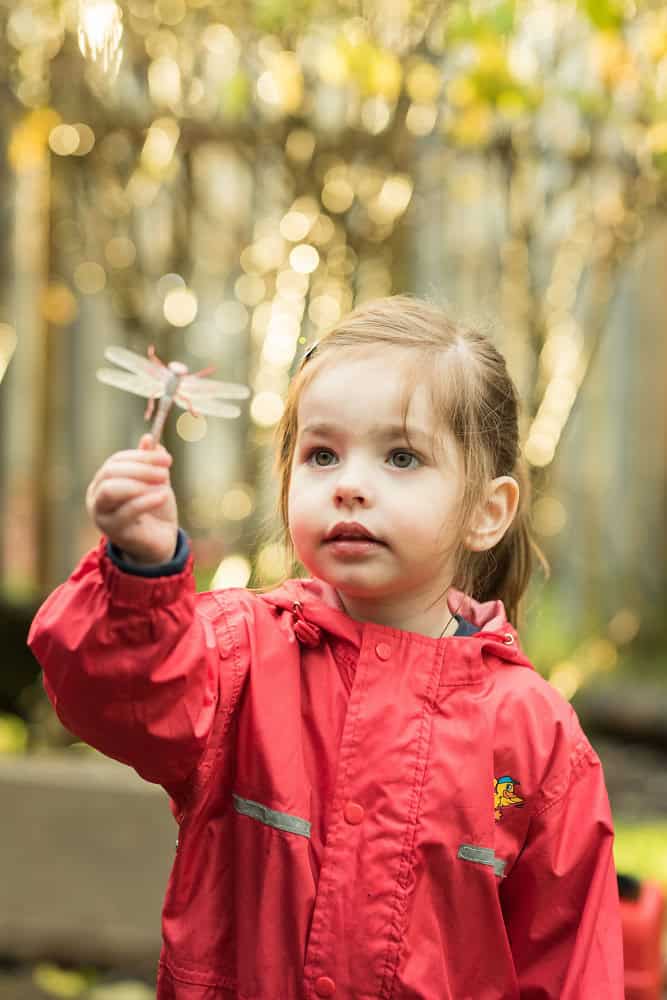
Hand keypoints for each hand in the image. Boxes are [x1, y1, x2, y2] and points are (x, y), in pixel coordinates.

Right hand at [86, 434, 178, 565]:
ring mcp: (102, 515)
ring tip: (164, 483)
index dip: (141, 456)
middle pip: (111, 472)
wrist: (160, 543)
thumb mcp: (155, 482)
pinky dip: (146, 500)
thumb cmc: (154, 511)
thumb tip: (149, 438)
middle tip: (166, 470)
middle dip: (141, 468)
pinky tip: (163, 495)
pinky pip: (126, 511)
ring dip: (139, 482)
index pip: (116, 461)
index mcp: (104, 482)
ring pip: (111, 489)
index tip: (166, 458)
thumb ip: (150, 463)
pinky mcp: (114, 531)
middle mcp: (96, 497)